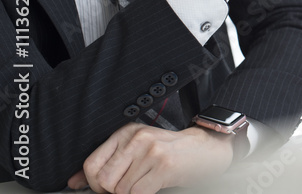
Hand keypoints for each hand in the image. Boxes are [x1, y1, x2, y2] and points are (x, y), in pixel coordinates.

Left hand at [67, 124, 233, 193]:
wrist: (207, 149)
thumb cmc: (170, 152)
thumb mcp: (136, 151)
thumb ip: (106, 164)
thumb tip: (74, 182)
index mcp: (126, 133)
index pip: (91, 164)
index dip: (94, 183)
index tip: (106, 188)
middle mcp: (137, 138)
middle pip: (104, 180)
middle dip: (112, 192)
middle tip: (129, 187)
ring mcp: (151, 151)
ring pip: (121, 190)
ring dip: (132, 192)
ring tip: (146, 183)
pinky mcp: (164, 166)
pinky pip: (137, 193)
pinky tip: (154, 186)